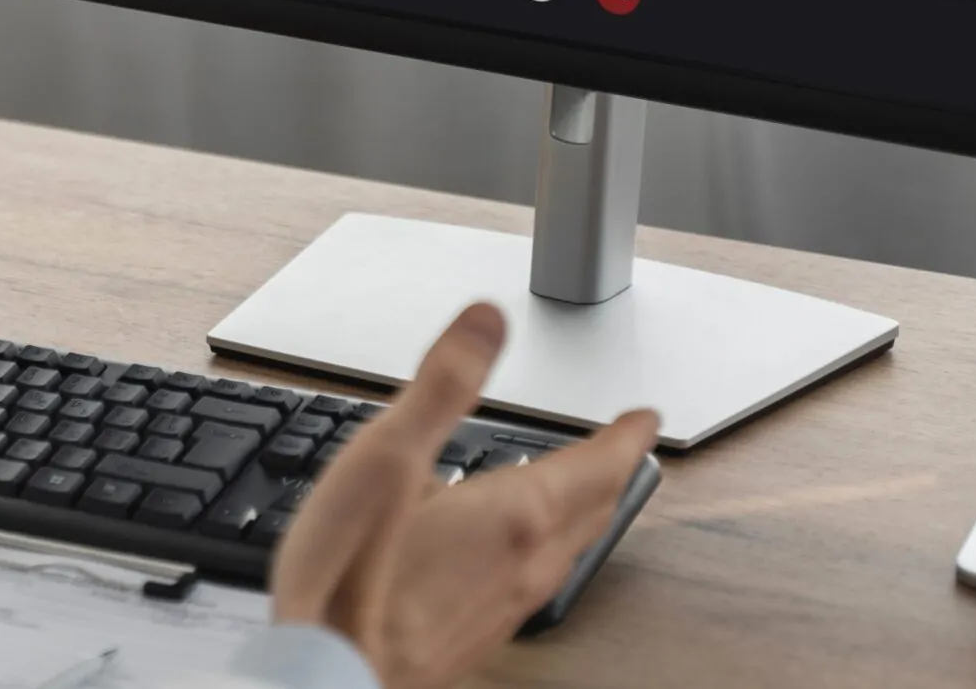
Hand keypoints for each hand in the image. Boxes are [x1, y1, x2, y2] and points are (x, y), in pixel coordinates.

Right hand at [270, 304, 659, 688]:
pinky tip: (516, 556)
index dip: (625, 435)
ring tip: (585, 492)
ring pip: (567, 552)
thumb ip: (441, 387)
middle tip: (625, 449)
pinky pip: (533, 583)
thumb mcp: (385, 459)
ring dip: (585, 514)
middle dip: (612, 474)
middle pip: (591, 512)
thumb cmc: (346, 581)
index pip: (596, 466)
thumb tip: (487, 323)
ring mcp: (501, 609)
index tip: (645, 417)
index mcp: (511, 516)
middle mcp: (521, 566)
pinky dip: (546, 551)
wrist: (330, 679)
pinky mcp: (474, 637)